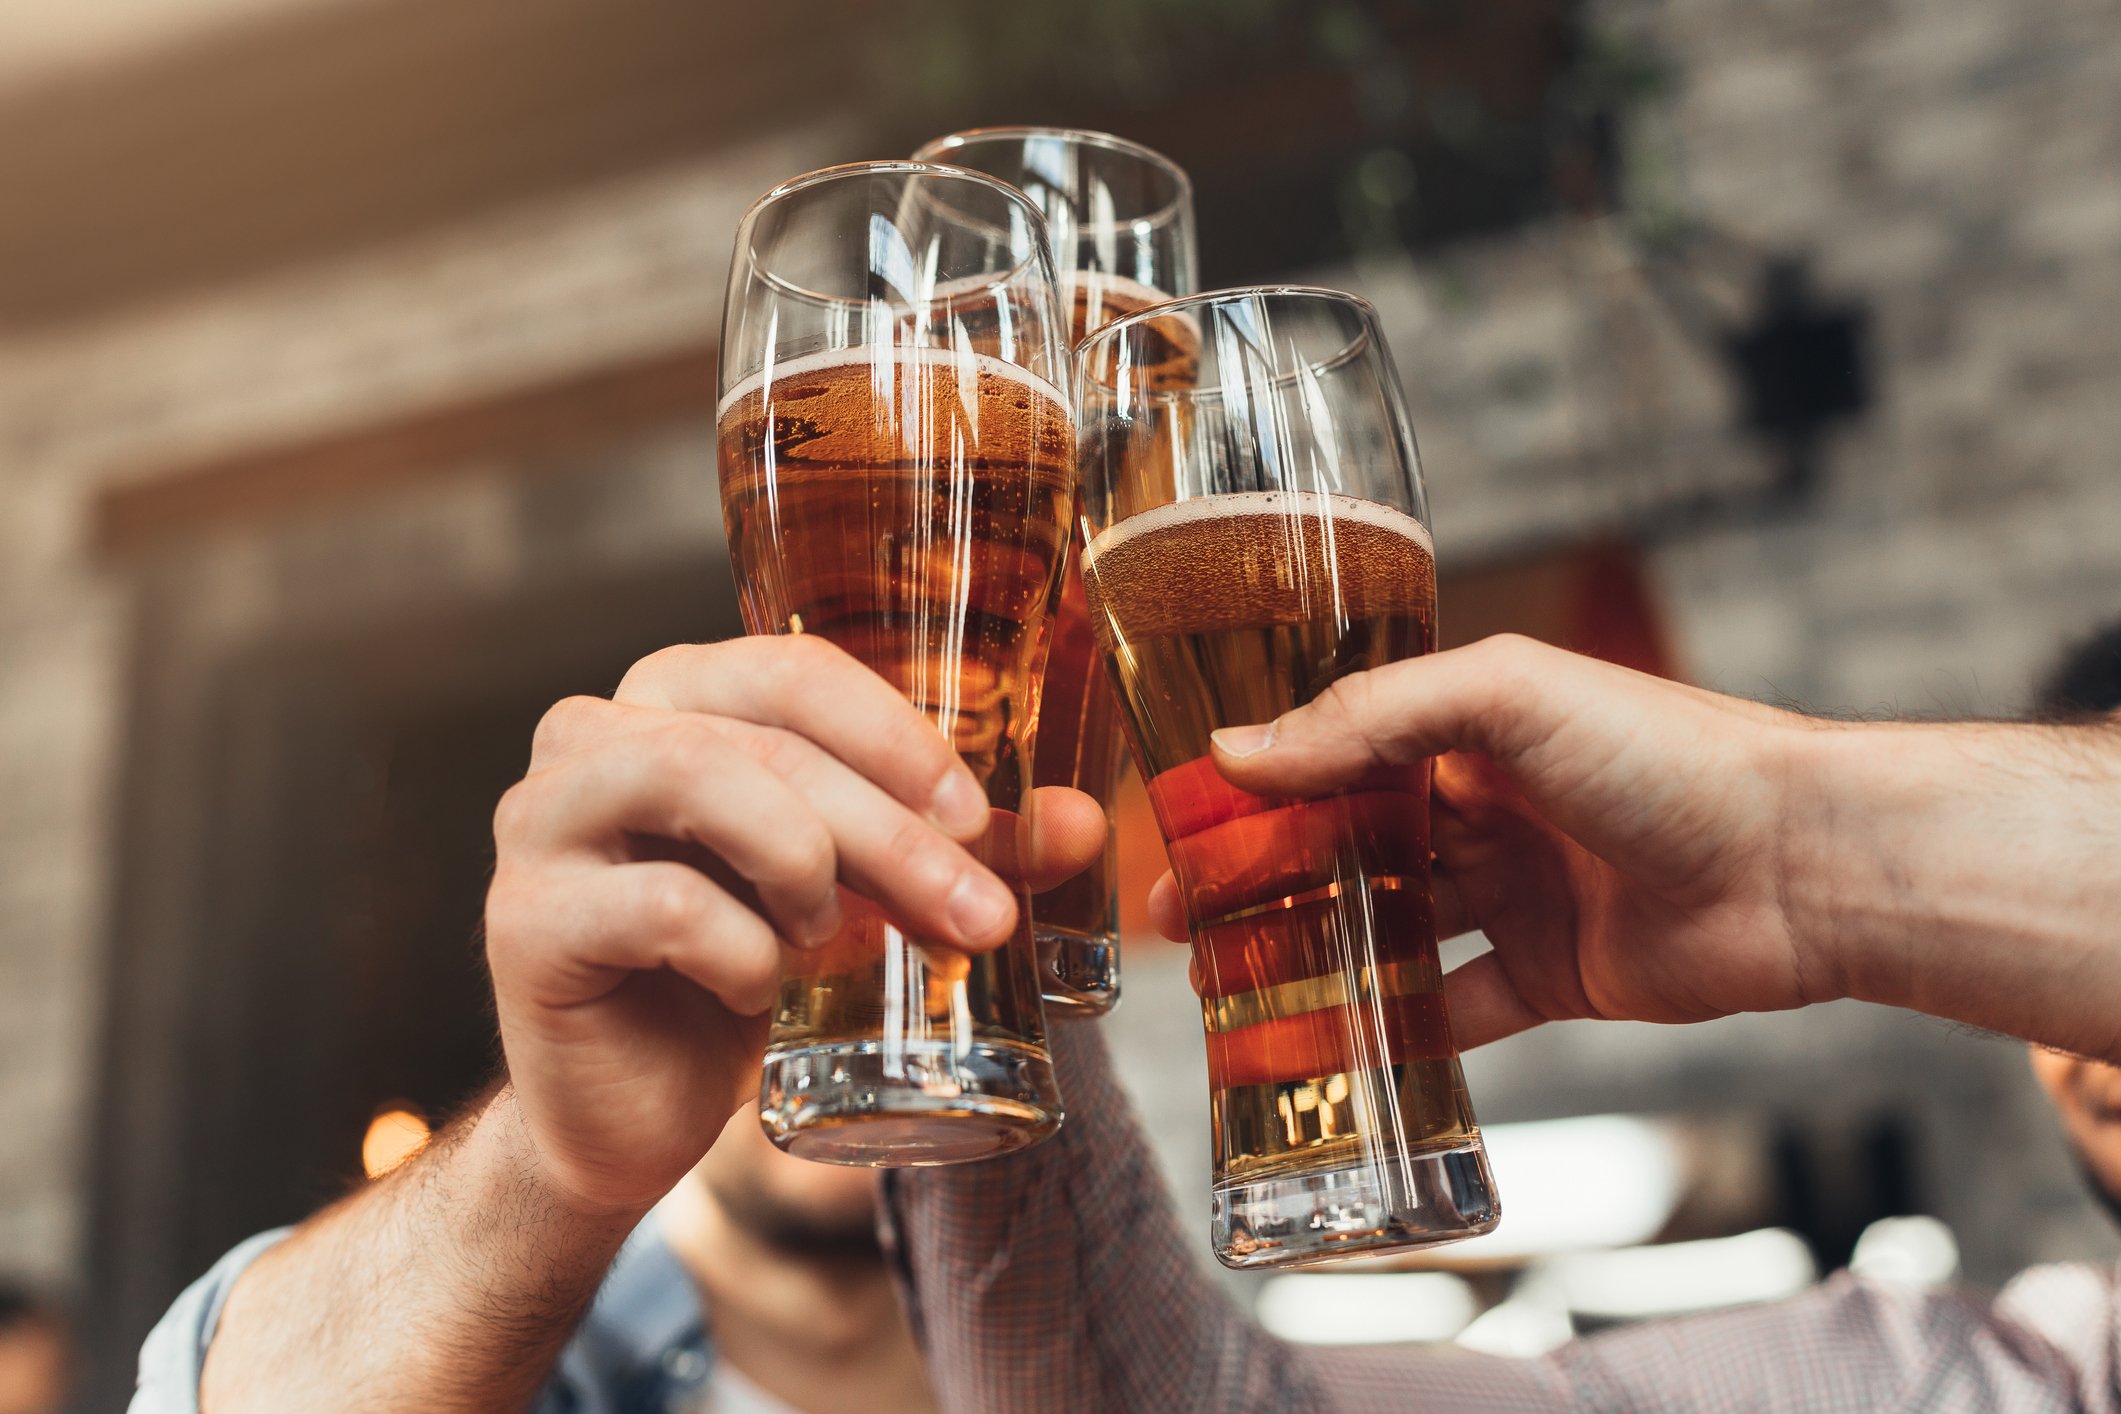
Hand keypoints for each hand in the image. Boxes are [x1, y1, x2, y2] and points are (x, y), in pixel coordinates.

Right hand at [486, 636, 1103, 1212]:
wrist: (632, 1106)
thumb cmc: (743, 971)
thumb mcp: (863, 900)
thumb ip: (960, 853)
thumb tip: (1081, 823)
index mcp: (678, 697)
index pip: (796, 670)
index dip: (899, 735)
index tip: (981, 820)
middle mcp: (594, 732)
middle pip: (765, 739)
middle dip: (891, 830)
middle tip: (976, 915)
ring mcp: (544, 818)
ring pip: (695, 777)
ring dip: (806, 861)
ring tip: (835, 935)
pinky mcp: (526, 918)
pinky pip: (660, 903)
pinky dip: (739, 950)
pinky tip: (759, 986)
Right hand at [1146, 634, 1827, 1049]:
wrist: (1799, 865)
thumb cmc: (1666, 754)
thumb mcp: (1506, 699)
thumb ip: (1369, 720)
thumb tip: (1238, 751)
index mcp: (1470, 730)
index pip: (1337, 753)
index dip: (1259, 786)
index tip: (1182, 821)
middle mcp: (1486, 808)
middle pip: (1348, 845)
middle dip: (1264, 878)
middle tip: (1181, 917)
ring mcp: (1515, 894)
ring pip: (1389, 928)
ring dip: (1314, 953)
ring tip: (1228, 985)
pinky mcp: (1549, 976)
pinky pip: (1453, 1008)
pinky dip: (1396, 1028)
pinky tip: (1331, 1045)